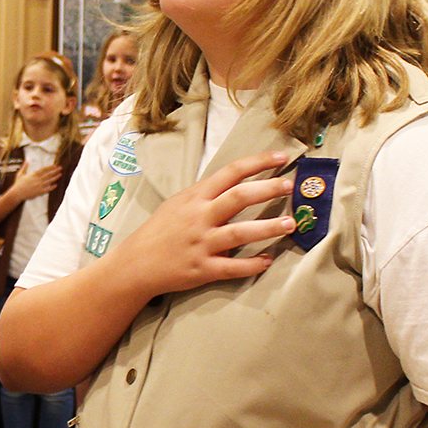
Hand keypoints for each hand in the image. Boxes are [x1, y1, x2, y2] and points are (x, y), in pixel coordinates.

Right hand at [10, 164, 61, 199]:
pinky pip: (47, 189)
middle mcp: (37, 179)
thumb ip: (24, 167)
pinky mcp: (39, 192)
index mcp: (33, 174)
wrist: (16, 193)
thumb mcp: (20, 174)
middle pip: (48, 174)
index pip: (44, 170)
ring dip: (55, 177)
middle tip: (61, 168)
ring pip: (49, 181)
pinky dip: (52, 187)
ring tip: (60, 174)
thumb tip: (26, 161)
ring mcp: (39, 186)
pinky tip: (56, 185)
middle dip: (55, 171)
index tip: (55, 165)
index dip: (50, 167)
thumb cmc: (18, 184)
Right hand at [113, 151, 294, 297]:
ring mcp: (201, 243)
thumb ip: (207, 195)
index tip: (283, 158)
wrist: (136, 263)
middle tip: (291, 187)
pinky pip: (232, 267)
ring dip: (268, 227)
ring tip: (291, 224)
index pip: (231, 172)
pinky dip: (252, 265)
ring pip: (240, 232)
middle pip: (239, 197)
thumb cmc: (160, 231)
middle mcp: (199, 217)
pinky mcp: (202, 269)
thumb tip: (238, 184)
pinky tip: (267, 261)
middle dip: (269, 189)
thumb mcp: (178, 204)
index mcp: (195, 197)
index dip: (259, 162)